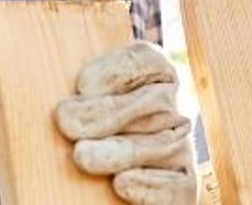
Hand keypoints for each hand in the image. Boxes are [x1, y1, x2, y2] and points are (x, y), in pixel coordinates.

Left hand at [56, 40, 196, 204]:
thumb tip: (71, 94)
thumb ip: (81, 93)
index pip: (147, 61)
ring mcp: (181, 147)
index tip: (82, 84)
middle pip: (151, 101)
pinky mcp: (184, 185)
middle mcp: (173, 108)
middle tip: (67, 121)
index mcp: (155, 77)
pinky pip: (175, 185)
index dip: (117, 70)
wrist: (108, 200)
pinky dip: (148, 185)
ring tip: (81, 155)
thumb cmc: (85, 135)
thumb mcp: (83, 105)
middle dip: (108, 112)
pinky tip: (121, 184)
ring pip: (159, 144)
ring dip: (120, 150)